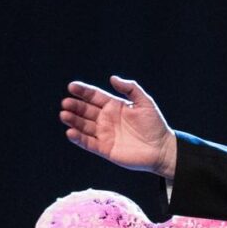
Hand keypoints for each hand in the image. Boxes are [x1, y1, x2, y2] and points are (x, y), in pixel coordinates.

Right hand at [63, 76, 177, 177]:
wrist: (161, 149)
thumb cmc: (155, 124)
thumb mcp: (145, 102)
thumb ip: (130, 88)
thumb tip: (112, 78)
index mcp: (113, 106)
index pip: (94, 96)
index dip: (83, 91)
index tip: (71, 86)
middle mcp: (106, 119)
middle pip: (85, 110)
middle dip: (75, 106)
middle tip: (66, 103)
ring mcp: (104, 134)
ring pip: (84, 126)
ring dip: (73, 121)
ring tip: (64, 115)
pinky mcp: (105, 149)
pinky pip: (88, 143)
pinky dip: (79, 138)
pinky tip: (70, 132)